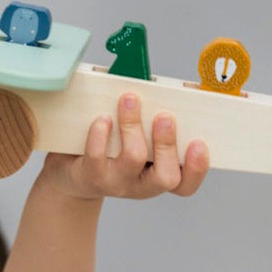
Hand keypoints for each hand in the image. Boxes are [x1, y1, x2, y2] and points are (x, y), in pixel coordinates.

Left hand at [41, 92, 208, 199]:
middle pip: (165, 176)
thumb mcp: (136, 140)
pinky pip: (97, 156)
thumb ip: (152, 120)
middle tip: (164, 116)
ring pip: (133, 159)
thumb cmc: (110, 151)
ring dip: (133, 126)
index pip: (185, 184)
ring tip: (129, 100)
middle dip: (167, 143)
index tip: (199, 143)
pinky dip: (100, 134)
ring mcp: (116, 183)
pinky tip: (102, 119)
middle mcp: (141, 186)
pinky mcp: (91, 176)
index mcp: (158, 176)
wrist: (72, 174)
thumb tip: (161, 85)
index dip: (197, 168)